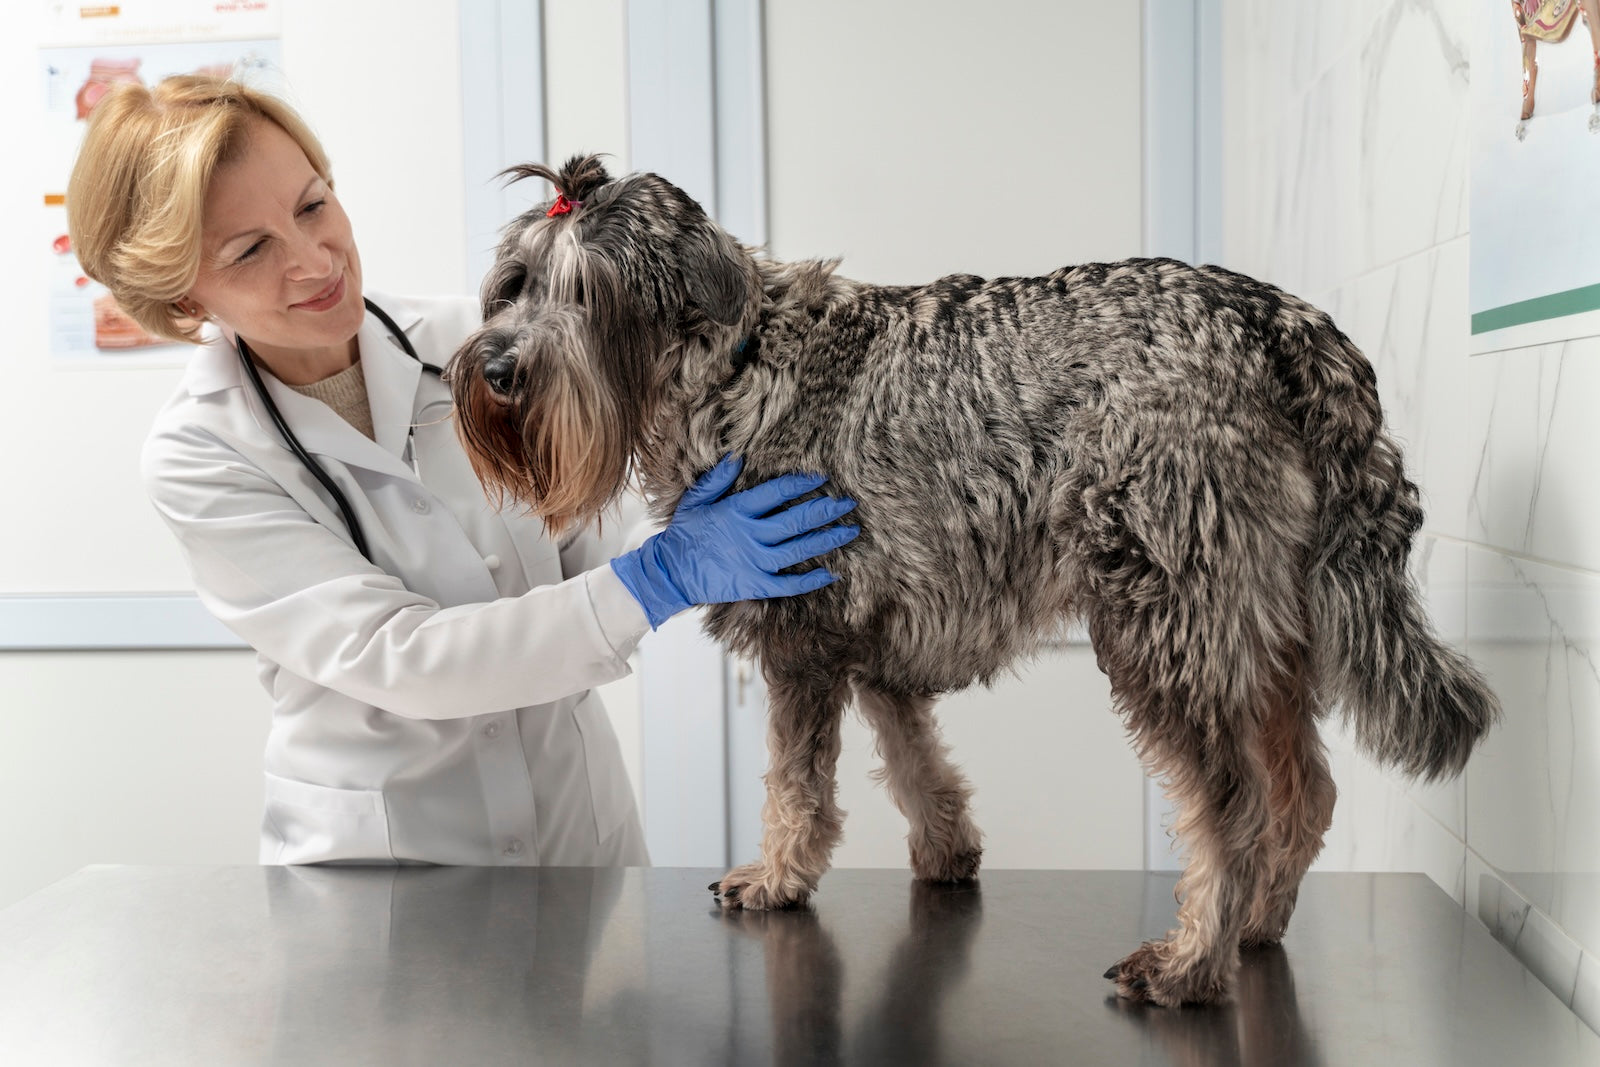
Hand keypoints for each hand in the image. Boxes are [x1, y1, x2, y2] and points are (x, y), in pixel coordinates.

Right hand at [611, 455, 859, 628]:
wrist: (670, 573)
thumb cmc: (683, 534)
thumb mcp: (695, 501)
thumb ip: (717, 480)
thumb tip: (738, 458)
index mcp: (737, 511)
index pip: (777, 493)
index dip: (802, 484)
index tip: (822, 478)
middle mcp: (750, 535)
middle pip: (796, 520)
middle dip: (825, 510)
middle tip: (849, 503)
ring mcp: (755, 562)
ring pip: (799, 549)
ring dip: (827, 539)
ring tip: (850, 531)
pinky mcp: (754, 585)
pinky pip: (788, 584)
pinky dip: (810, 580)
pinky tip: (830, 574)